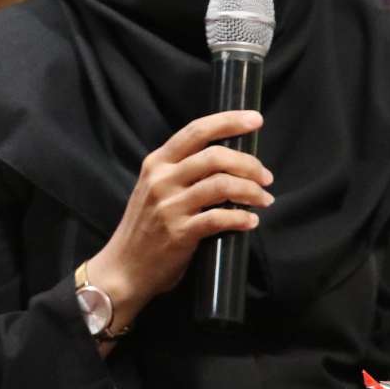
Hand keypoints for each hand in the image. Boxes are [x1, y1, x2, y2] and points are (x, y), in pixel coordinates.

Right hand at [82, 111, 272, 325]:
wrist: (123, 268)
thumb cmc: (145, 228)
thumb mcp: (154, 189)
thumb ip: (181, 172)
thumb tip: (227, 161)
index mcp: (157, 163)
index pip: (196, 131)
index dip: (229, 121)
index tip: (255, 119)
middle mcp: (161, 180)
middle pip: (215, 156)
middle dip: (249, 164)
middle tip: (266, 177)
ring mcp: (169, 206)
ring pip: (222, 185)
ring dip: (252, 191)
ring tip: (264, 199)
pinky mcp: (179, 233)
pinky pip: (219, 218)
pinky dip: (241, 218)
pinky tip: (250, 221)